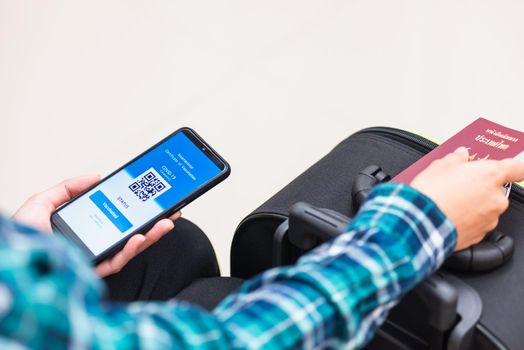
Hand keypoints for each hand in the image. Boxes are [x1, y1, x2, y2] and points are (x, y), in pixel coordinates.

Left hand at [12, 175, 180, 277]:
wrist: (8, 260)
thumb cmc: (17, 239)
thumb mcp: (42, 202)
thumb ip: (69, 188)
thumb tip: (95, 176)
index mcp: (82, 229)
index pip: (115, 218)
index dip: (135, 208)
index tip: (150, 196)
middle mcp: (91, 245)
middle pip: (128, 233)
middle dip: (153, 221)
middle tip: (171, 210)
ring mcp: (92, 259)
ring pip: (129, 249)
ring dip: (151, 235)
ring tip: (166, 222)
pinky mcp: (90, 272)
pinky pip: (116, 261)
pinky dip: (130, 249)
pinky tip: (141, 237)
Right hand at [411, 147, 523, 250]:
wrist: (420, 222)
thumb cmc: (432, 194)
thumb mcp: (439, 166)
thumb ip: (456, 158)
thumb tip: (460, 156)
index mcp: (490, 175)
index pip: (518, 168)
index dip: (515, 166)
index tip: (513, 166)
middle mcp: (496, 198)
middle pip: (496, 189)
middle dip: (480, 187)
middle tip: (460, 184)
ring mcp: (490, 218)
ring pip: (486, 207)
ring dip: (473, 204)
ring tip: (451, 202)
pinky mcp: (480, 235)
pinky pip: (477, 223)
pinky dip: (467, 219)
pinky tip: (450, 214)